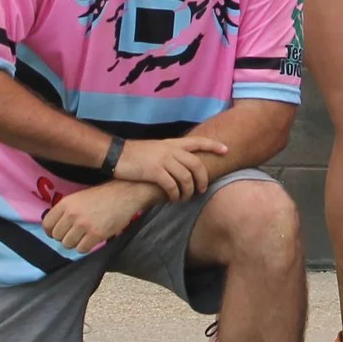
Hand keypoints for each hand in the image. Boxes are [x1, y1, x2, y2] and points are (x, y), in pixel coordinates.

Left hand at [42, 179, 159, 252]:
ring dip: (74, 243)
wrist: (124, 194)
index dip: (51, 231)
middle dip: (64, 237)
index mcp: (66, 203)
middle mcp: (72, 214)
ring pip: (68, 244)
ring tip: (83, 237)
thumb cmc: (102, 195)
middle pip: (57, 236)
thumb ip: (66, 210)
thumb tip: (55, 227)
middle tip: (74, 234)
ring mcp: (84, 225)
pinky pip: (81, 249)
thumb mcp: (79, 197)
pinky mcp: (96, 234)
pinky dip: (85, 247)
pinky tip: (90, 240)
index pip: (47, 224)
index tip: (58, 232)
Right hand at [110, 133, 229, 200]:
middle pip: (196, 164)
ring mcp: (163, 160)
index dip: (213, 146)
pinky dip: (176, 195)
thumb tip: (182, 166)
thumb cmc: (136, 154)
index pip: (198, 142)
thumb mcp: (157, 148)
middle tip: (202, 190)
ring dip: (189, 191)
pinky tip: (173, 199)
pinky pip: (172, 186)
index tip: (226, 150)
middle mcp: (170, 150)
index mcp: (172, 143)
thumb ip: (171, 154)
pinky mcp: (154, 171)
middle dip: (203, 179)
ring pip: (186, 177)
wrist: (116, 154)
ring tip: (185, 198)